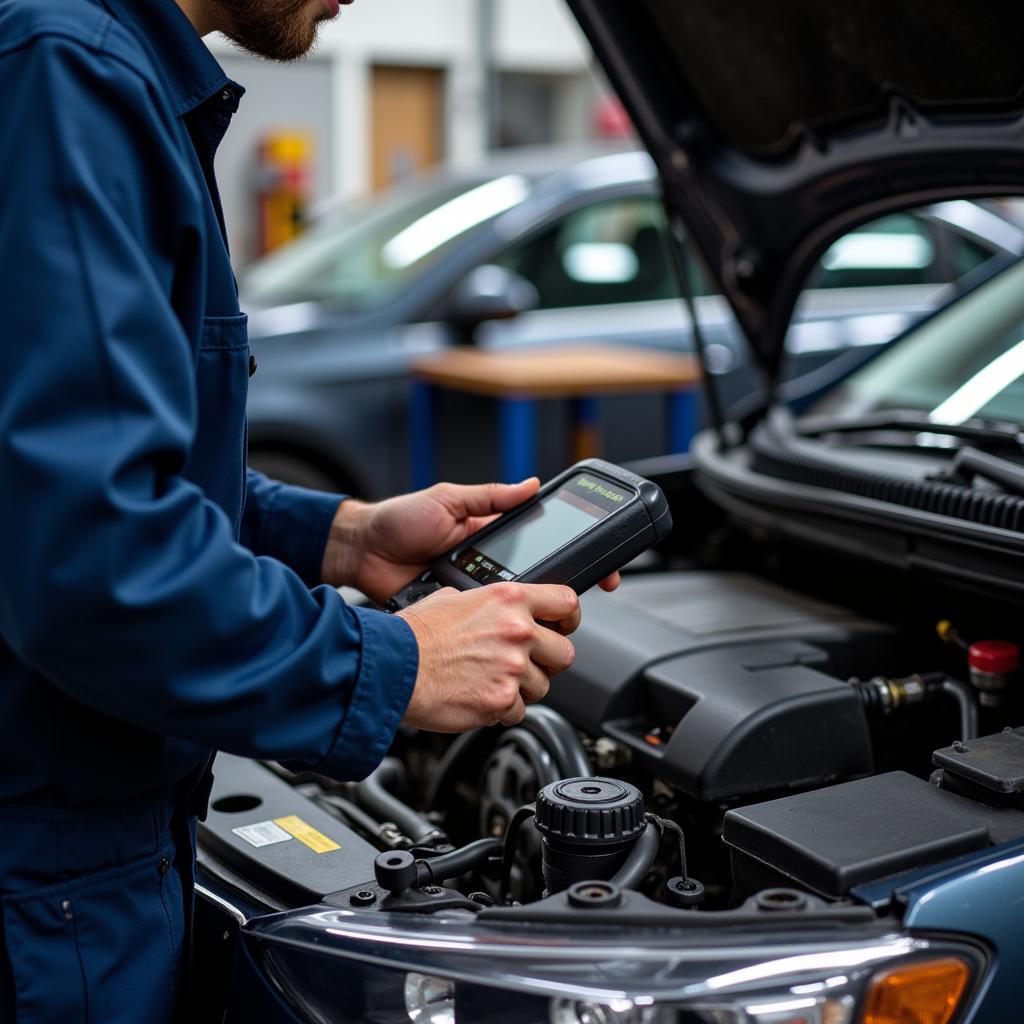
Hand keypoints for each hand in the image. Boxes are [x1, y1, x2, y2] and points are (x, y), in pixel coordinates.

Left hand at [322, 479, 620, 604]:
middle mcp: (490, 566)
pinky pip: (483, 623)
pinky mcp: (458, 613)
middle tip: (579, 601)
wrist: (361, 551)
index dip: (576, 556)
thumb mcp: (449, 499)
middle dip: (563, 593)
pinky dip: (495, 627)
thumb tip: (531, 484)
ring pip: (514, 607)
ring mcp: (475, 592)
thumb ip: (490, 496)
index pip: (544, 544)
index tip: (603, 566)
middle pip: (538, 583)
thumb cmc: (399, 520)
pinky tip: (507, 631)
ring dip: (530, 613)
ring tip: (548, 619)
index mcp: (493, 534)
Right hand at [398, 583, 579, 731]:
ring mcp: (512, 667)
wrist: (392, 666)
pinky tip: (479, 698)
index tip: (563, 626)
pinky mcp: (501, 699)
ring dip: (522, 688)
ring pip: (543, 687)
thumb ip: (483, 603)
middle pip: (565, 653)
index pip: (566, 602)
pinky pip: (519, 711)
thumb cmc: (413, 635)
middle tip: (524, 664)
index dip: (569, 618)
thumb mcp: (451, 598)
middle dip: (547, 661)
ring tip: (490, 682)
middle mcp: (516, 630)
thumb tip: (491, 609)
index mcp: (508, 599)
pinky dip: (502, 710)